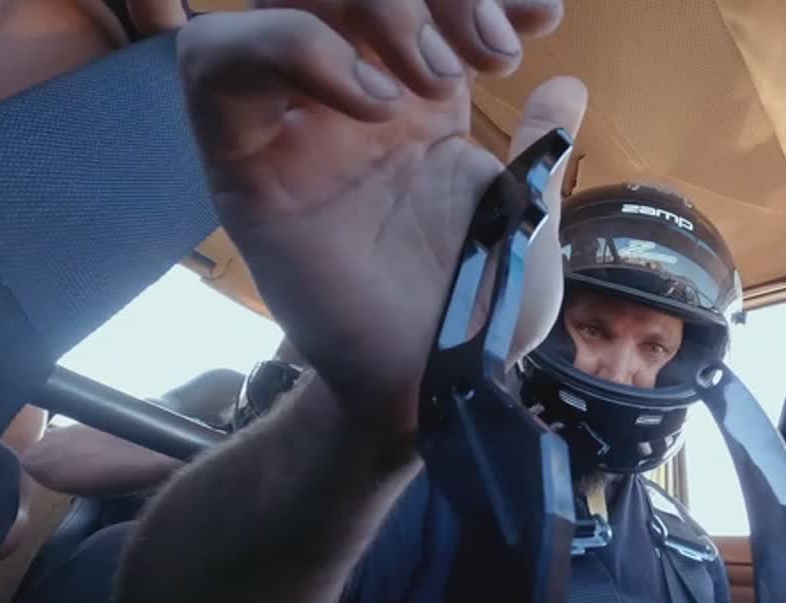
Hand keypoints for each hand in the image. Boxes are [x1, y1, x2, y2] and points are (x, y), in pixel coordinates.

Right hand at [177, 1, 584, 431]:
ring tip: (438, 79)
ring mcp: (294, 123)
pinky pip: (216, 64)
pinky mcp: (243, 164)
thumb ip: (539, 149)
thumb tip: (569, 87)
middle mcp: (353, 96)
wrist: (434, 381)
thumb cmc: (479, 307)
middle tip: (491, 53)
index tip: (543, 17)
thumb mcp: (526, 217)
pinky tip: (378, 103)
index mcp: (420, 99)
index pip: (426, 1)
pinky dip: (296, 50)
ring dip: (370, 7)